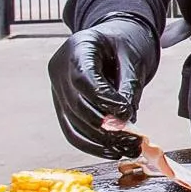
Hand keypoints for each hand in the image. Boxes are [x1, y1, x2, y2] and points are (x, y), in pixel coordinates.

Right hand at [48, 14, 160, 157]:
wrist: (112, 40)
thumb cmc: (124, 43)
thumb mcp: (133, 56)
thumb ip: (129, 85)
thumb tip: (126, 117)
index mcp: (77, 47)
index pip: (83, 79)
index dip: (104, 99)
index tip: (126, 112)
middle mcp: (60, 69)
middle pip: (77, 105)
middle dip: (106, 127)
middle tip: (133, 140)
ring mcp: (57, 89)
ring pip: (74, 123)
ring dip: (101, 141)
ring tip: (128, 149)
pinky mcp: (61, 106)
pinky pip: (72, 130)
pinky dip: (92, 144)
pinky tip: (113, 151)